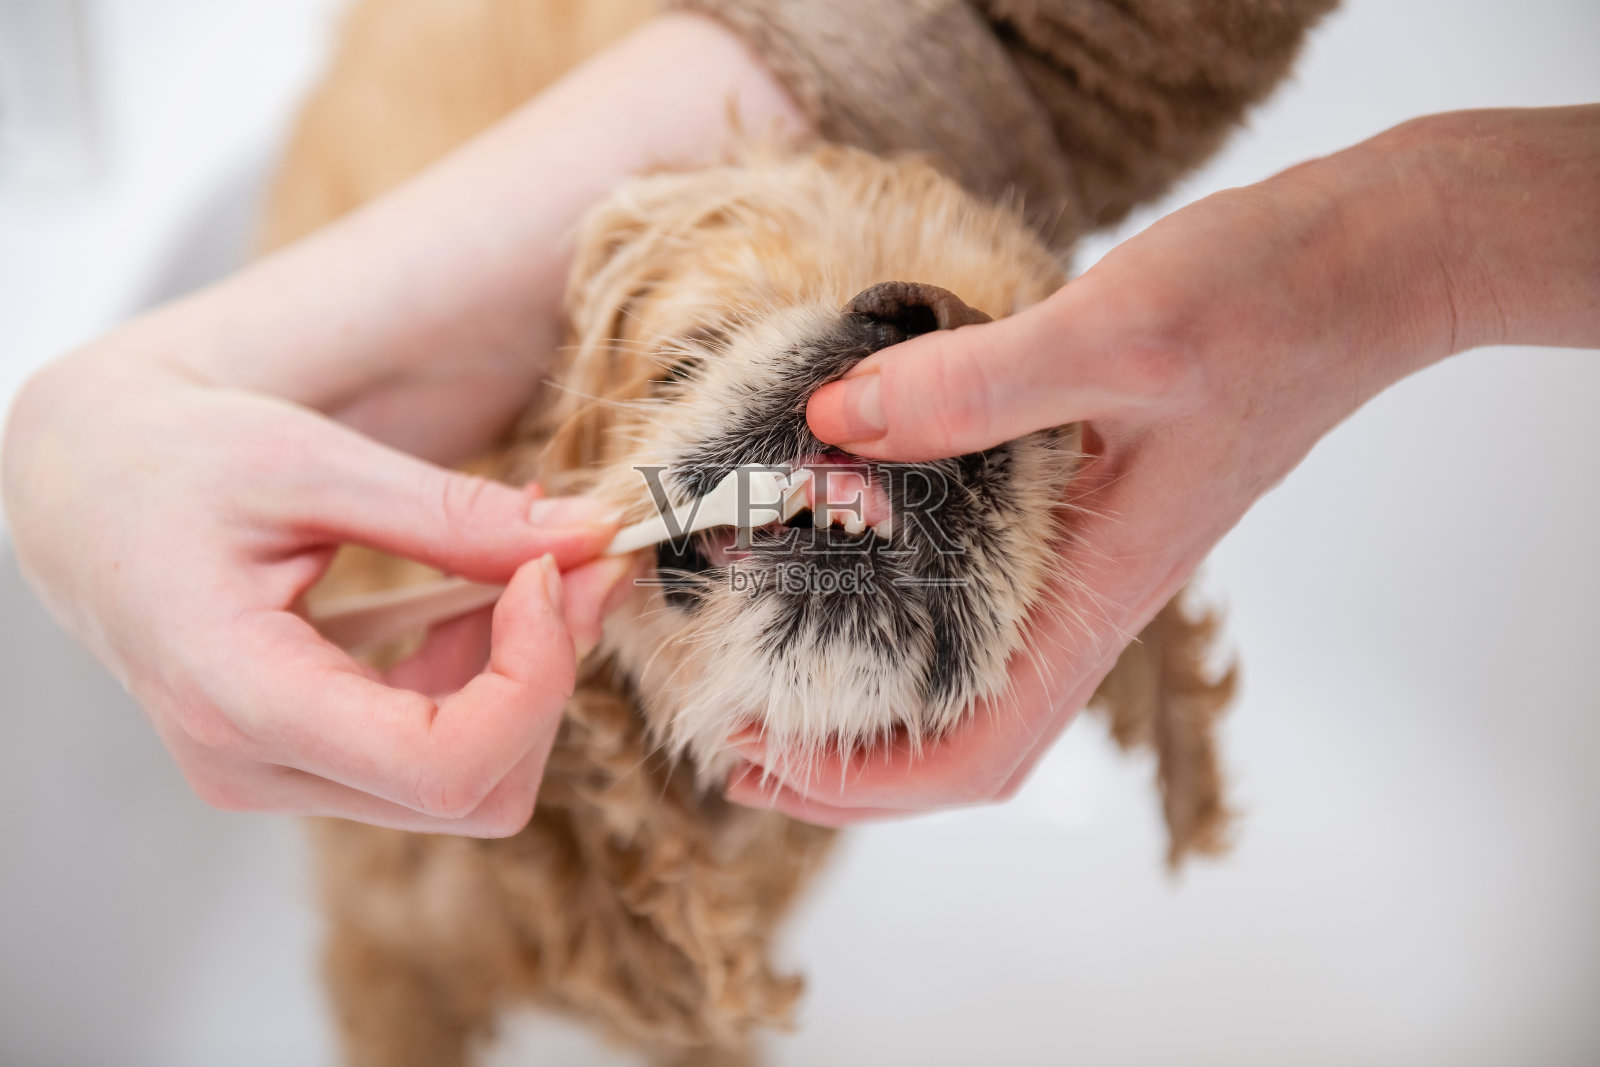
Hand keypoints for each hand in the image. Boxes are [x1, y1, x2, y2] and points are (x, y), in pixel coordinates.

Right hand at [4, 353, 636, 834]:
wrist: (82, 485)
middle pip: (473, 791)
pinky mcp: (299, 759)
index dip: (534, 679)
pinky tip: (484, 587)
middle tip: (573, 559)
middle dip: (547, 678)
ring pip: (465, 783)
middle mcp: (254, 769)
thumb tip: (587, 538)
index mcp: (239, 700)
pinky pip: (432, 752)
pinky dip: (483, 676)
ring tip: (522, 558)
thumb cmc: (173, 459)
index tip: (547, 569)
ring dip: (522, 677)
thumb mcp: (313, 462)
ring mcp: (274, 776)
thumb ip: (452, 514)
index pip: (444, 766)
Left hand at [728, 106, 1599, 824]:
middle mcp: (1089, 592)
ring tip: (761, 659)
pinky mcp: (1083, 501)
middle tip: (729, 724)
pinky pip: (979, 586)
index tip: (761, 763)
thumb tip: (834, 423)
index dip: (864, 784)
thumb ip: (975, 387)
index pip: (980, 750)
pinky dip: (901, 596)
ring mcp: (1087, 552)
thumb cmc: (1267, 302)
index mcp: (1102, 591)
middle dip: (845, 759)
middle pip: (960, 735)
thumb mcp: (1116, 333)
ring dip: (867, 689)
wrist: (1364, 264)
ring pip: (966, 669)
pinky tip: (848, 546)